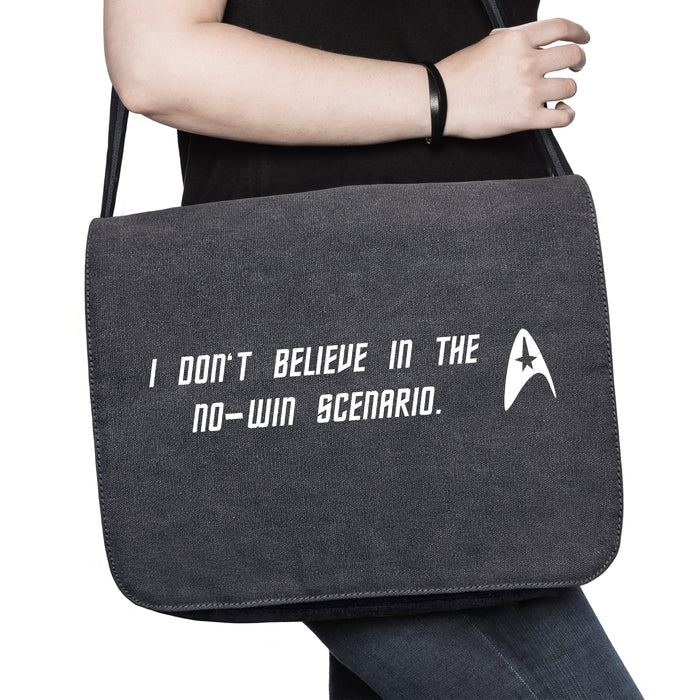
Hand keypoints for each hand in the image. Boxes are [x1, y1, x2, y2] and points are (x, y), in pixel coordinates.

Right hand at [436, 17, 588, 138]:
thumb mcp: (487, 44)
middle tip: (575, 67)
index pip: (561, 28)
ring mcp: (528, 90)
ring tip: (559, 95)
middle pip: (572, 56)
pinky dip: (567, 115)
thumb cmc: (456, 76)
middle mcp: (526, 62)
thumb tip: (531, 42)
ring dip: (567, 90)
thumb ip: (513, 41)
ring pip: (570, 87)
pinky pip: (563, 117)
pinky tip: (561, 112)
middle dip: (578, 61)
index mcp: (516, 40)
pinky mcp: (525, 117)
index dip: (578, 32)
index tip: (582, 38)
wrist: (439, 101)